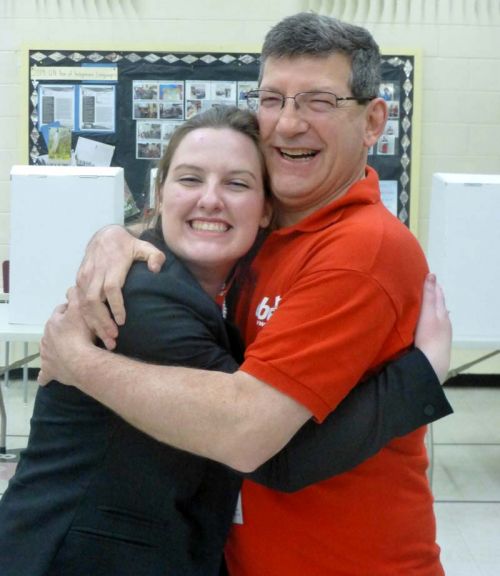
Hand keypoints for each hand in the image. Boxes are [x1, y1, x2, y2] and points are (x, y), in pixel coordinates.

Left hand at [38, 289, 93, 385]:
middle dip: (62, 330)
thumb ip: (77, 296)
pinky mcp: (49, 370)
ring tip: (69, 351)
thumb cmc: (82, 334)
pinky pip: (45, 374)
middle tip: (78, 332)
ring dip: (56, 349)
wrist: (80, 360)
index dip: (71, 312)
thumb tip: (73, 286)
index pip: (61, 312)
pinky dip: (46, 375)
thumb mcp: (82, 309)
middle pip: (53, 330)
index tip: (81, 314)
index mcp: (54, 322)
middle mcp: (46, 337)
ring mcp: (46, 354)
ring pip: (48, 349)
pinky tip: (46, 378)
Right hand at [76, 225, 164, 349]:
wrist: (105, 235)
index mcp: (112, 265)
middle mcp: (95, 271)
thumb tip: (156, 270)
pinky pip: (79, 301)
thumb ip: (154, 256)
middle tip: (113, 337)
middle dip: (102, 320)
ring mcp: (85, 276)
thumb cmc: (128, 245)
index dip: (115, 306)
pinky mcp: (79, 279)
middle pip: (94, 299)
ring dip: (93, 322)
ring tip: (106, 339)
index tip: (122, 321)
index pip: (111, 287)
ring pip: (84, 303)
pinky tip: (96, 330)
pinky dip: (86, 317)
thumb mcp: (144, 246)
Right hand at [415, 273, 451, 383]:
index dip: (433, 286)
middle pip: (438, 306)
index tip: (425, 276)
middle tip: (421, 287)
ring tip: (419, 303)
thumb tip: (432, 274)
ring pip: (434, 317)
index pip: (438, 296)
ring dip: (428, 309)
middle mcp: (442, 322)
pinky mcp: (432, 343)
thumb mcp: (428, 313)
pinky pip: (429, 327)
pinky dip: (426, 321)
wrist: (431, 363)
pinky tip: (422, 324)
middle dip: (431, 297)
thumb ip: (428, 295)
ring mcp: (438, 334)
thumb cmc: (428, 336)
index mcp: (441, 314)